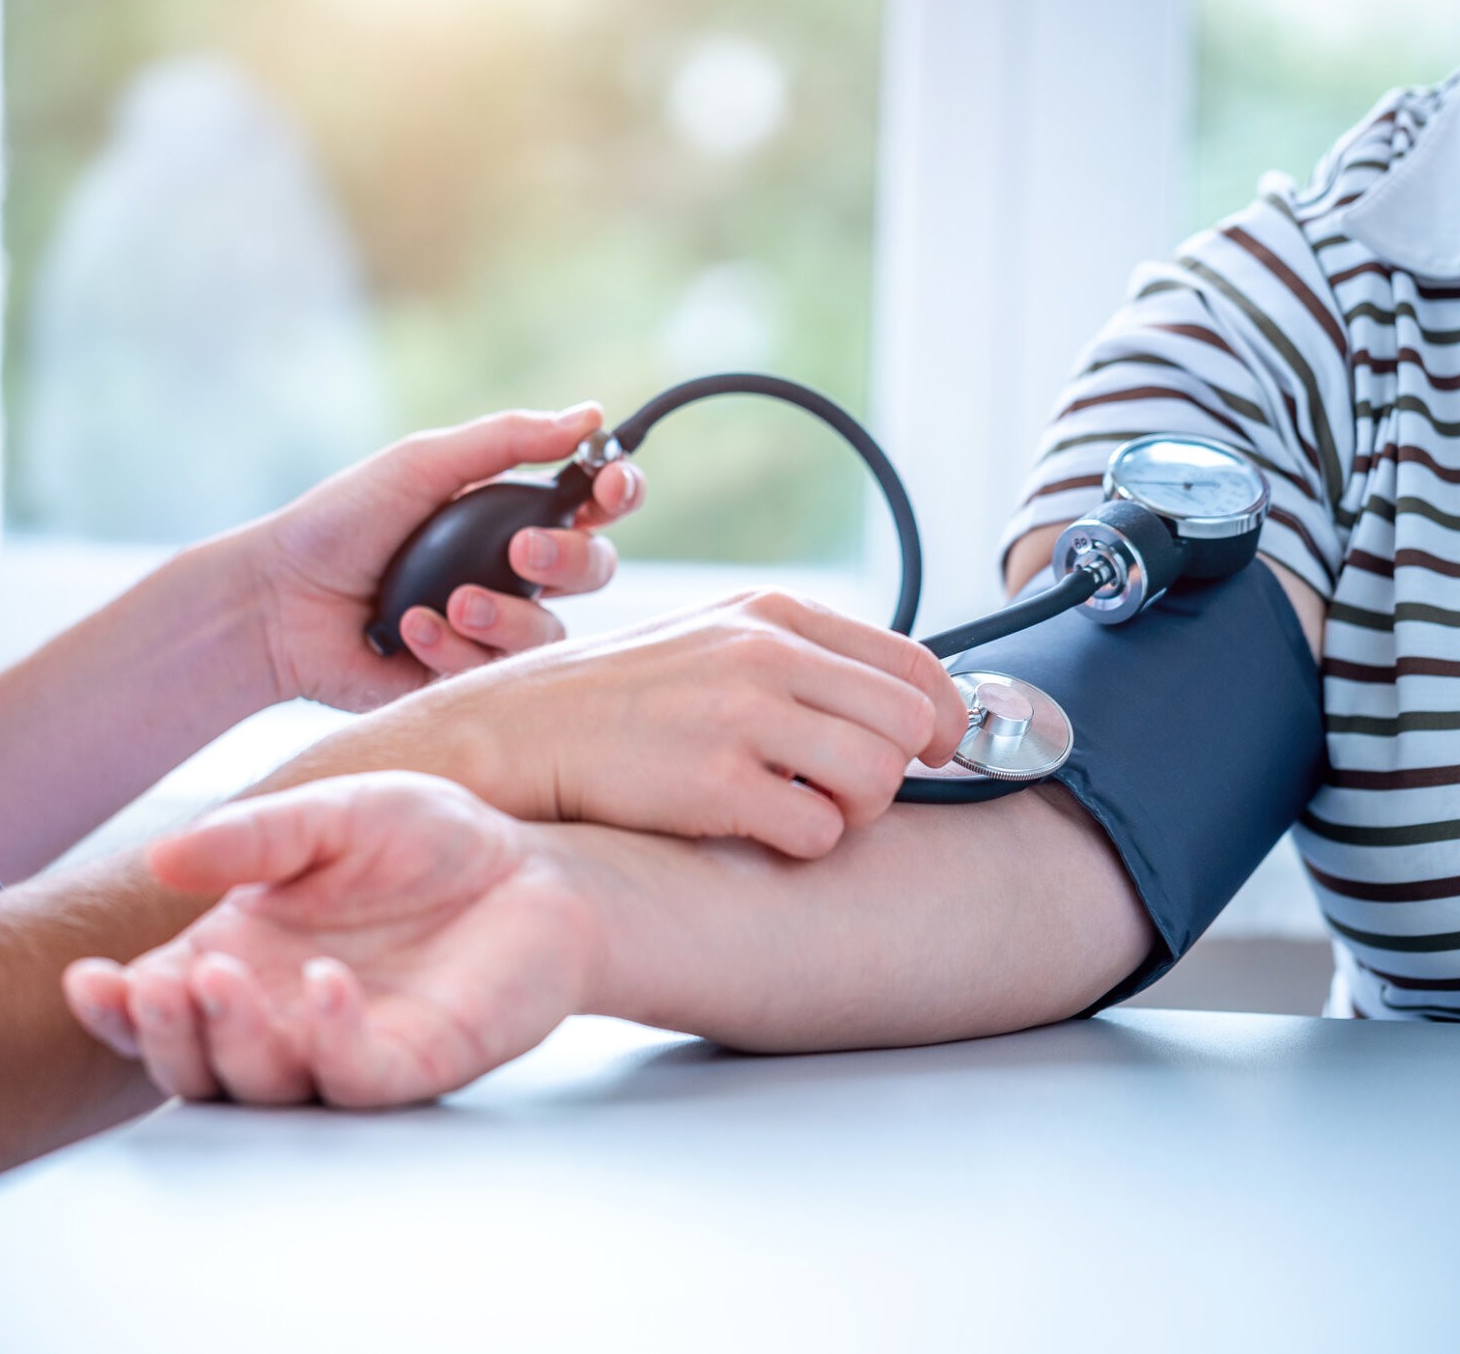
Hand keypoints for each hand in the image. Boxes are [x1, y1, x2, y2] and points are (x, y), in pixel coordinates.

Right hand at [61, 774, 594, 1106]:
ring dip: (232, 1041)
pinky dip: (331, 1038)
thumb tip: (161, 857)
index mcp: (243, 959)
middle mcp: (282, 1016)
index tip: (88, 980)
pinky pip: (358, 1075)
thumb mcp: (332, 816)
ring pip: (263, 1084)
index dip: (116, 1006)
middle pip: (195, 1064)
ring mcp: (344, 1047)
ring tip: (220, 980)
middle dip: (162, 1035)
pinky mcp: (414, 1063)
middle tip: (156, 988)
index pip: (158, 1005)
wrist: (535, 866)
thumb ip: (252, 839)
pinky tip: (326, 984)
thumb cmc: (428, 843)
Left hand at [245, 405, 643, 711]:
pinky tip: (411, 630)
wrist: (281, 602)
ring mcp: (495, 628)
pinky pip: (502, 674)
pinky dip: (456, 648)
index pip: (594, 503)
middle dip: (569, 559)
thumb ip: (507, 441)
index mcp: (510, 513)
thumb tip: (590, 415)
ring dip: (505, 615)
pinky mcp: (469, 678)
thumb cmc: (343, 523)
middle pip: (595, 569)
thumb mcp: (424, 465)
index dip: (618, 491)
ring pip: (554, 632)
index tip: (609, 485)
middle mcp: (514, 572)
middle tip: (522, 553)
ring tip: (450, 602)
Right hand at [285, 589, 970, 858]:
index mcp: (772, 614)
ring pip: (878, 778)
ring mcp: (739, 714)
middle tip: (843, 792)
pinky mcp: (713, 782)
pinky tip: (752, 831)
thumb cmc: (618, 703)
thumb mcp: (712, 645)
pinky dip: (802, 845)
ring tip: (794, 811)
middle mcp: (764, 652)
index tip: (933, 753)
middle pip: (912, 723)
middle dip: (895, 772)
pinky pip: (819, 832)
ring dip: (850, 813)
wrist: (513, 733)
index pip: (916, 663)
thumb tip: (911, 711)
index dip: (946, 719)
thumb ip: (803, 665)